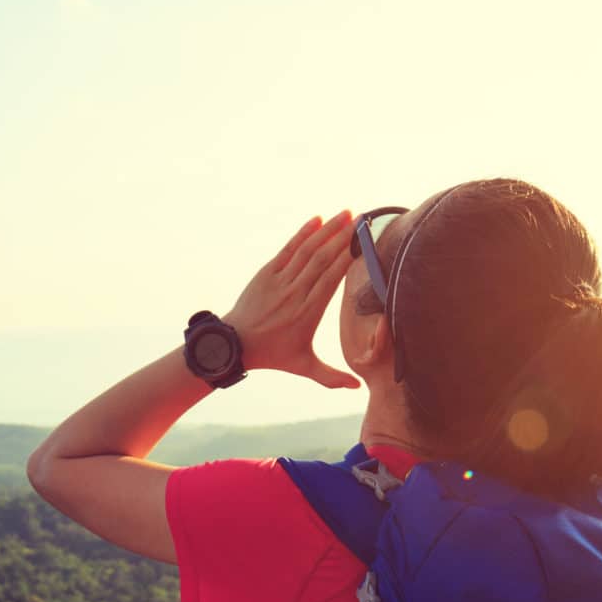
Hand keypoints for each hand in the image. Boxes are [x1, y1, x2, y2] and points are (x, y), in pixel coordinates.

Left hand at [224, 211, 360, 389]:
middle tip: (361, 218)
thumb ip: (331, 377)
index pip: (332, 278)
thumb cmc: (274, 355)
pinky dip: (302, 233)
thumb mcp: (304, 367)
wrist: (237, 344)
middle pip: (323, 258)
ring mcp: (280, 280)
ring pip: (307, 250)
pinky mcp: (267, 273)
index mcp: (308, 312)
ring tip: (345, 214)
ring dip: (327, 230)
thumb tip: (358, 388)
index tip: (364, 242)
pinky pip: (288, 249)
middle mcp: (296, 292)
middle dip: (343, 236)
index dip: (348, 257)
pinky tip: (317, 220)